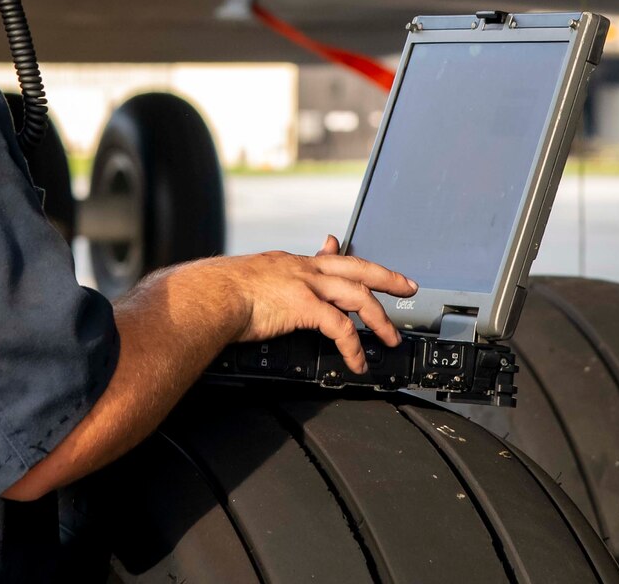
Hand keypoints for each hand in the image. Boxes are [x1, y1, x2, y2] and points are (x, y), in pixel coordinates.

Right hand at [219, 240, 416, 373]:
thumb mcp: (247, 280)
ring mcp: (306, 284)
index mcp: (289, 263)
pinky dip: (353, 347)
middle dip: (386, 277)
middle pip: (356, 267)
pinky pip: (341, 328)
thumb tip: (250, 290)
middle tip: (407, 287)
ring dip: (379, 319)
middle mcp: (302, 269)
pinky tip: (357, 362)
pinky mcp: (306, 306)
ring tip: (391, 339)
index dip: (345, 257)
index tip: (357, 258)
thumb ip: (260, 283)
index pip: (327, 257)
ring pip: (357, 296)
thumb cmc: (218, 293)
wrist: (210, 296)